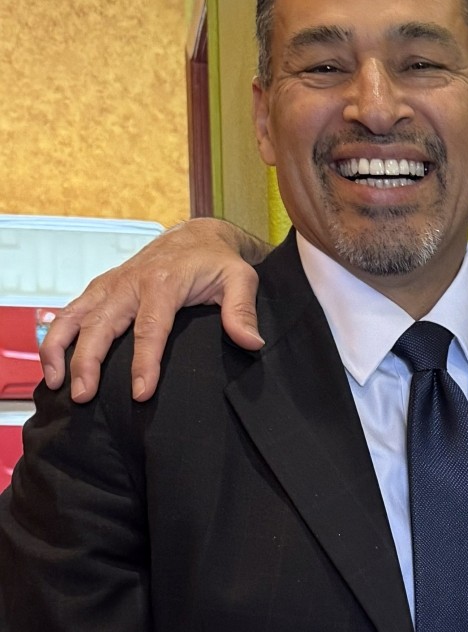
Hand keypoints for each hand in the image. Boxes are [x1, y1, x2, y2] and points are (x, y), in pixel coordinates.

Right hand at [40, 218, 269, 403]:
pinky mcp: (102, 289)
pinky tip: (53, 364)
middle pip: (101, 325)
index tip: (140, 393)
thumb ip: (242, 311)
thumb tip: (250, 343)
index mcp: (163, 283)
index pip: (150, 329)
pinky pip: (71, 312)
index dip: (144, 363)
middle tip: (83, 396)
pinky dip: (56, 336)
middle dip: (87, 361)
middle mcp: (129, 283)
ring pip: (75, 316)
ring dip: (60, 349)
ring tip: (54, 383)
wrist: (197, 235)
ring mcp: (111, 285)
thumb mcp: (240, 279)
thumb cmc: (218, 261)